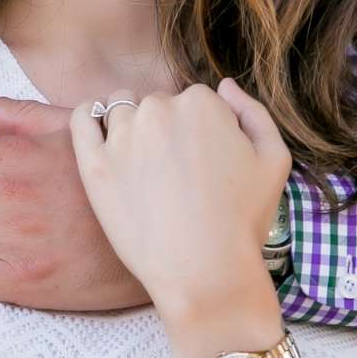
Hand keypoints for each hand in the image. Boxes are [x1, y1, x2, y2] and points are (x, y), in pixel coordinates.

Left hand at [70, 81, 290, 333]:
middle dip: (165, 130)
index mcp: (202, 103)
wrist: (205, 271)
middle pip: (157, 105)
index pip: (194, 100)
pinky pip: (81, 121)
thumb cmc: (243, 220)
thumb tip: (224, 86)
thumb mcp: (274, 159)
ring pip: (121, 111)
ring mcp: (123, 136)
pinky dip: (88, 120)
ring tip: (142, 168)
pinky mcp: (93, 165)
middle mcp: (159, 110)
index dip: (199, 131)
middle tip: (174, 175)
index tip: (201, 162)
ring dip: (130, 128)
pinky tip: (98, 134)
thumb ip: (252, 112)